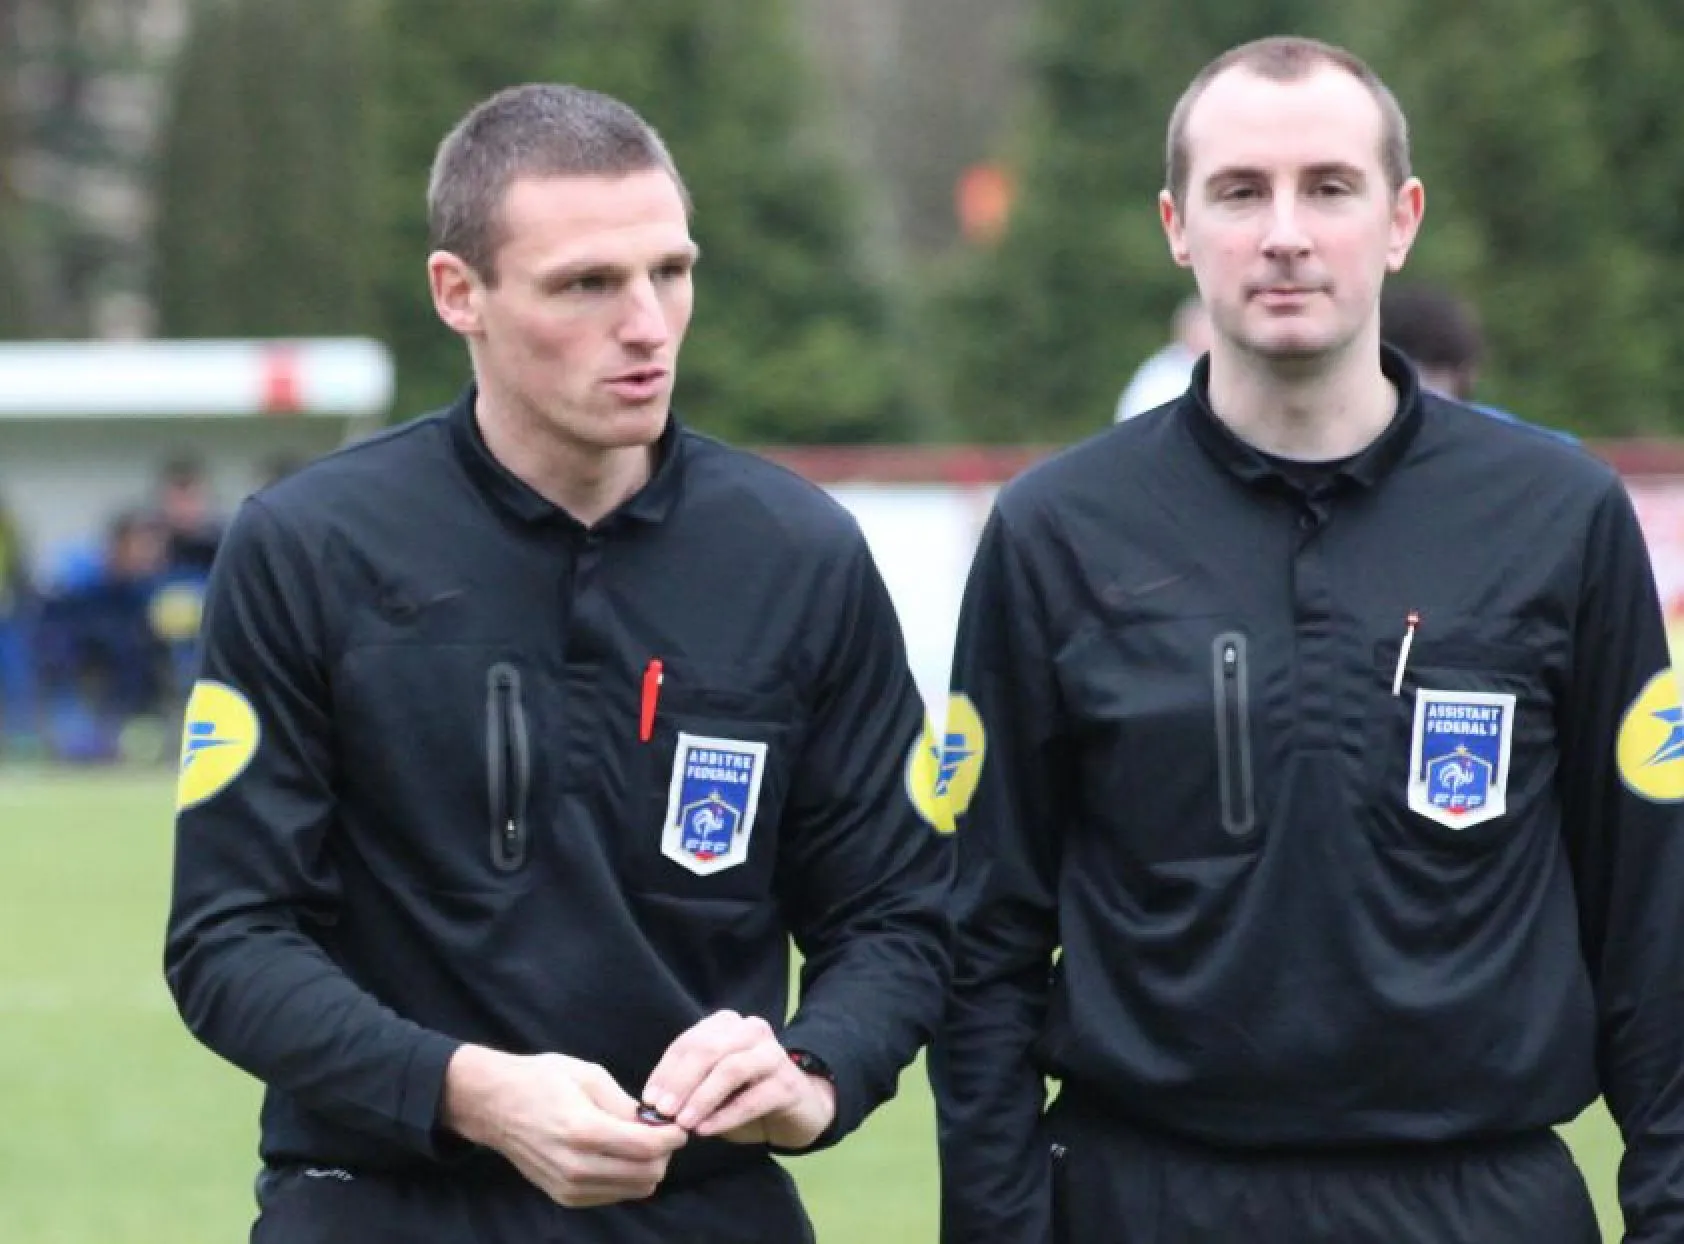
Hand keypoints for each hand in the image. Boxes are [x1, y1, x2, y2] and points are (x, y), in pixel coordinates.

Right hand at [441, 1045, 686, 1207]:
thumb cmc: (542, 1080)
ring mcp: (569, 1186)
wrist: (495, 1105)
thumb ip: (625, 1104)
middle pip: (647, 1174)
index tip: (678, 1126)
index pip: (647, 1148)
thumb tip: (655, 1124)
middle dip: (663, 1154)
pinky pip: (614, 1195)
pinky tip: (619, 1155)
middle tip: (660, 1133)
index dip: (672, 1138)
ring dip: (647, 1168)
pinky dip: (626, 1179)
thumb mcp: (588, 1075)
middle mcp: (576, 1166)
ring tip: (639, 1143)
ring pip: (635, 1189)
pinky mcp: (565, 1197)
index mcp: (583, 1130)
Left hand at [641, 1011, 836, 1149]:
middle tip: (663, 1111)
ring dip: (702, 1097)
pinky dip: (725, 1115)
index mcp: (727, 1025)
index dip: (666, 1071)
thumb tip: (653, 1104)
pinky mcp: (788, 1084)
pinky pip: (753, 1099)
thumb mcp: (712, 1086)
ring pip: (731, 1069)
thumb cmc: (745, 1095)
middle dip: (681, 1081)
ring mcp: (773, 1055)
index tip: (649, 1099)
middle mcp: (752, 1031)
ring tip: (683, 1123)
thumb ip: (687, 1087)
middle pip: (708, 1050)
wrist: (799, 1108)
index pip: (689, 1042)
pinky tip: (706, 1130)